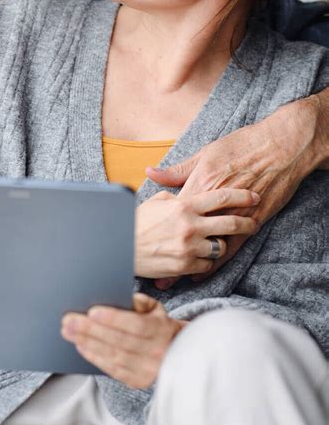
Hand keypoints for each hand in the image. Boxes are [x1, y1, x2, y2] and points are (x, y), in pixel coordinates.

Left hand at [61, 293, 184, 388]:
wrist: (175, 352)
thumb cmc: (157, 324)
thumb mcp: (154, 307)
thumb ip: (138, 302)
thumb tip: (118, 298)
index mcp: (162, 329)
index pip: (136, 325)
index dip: (114, 319)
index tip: (92, 311)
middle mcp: (156, 352)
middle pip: (120, 341)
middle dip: (91, 330)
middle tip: (68, 320)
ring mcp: (147, 370)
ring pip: (113, 356)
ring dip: (88, 343)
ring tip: (69, 332)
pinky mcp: (137, 381)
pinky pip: (112, 370)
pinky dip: (94, 357)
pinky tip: (80, 346)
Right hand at [135, 188, 258, 277]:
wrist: (120, 247)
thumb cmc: (137, 222)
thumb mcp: (156, 200)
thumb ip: (177, 195)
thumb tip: (188, 192)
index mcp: (185, 205)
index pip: (222, 197)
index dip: (243, 196)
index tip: (255, 196)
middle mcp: (191, 225)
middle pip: (231, 223)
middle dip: (248, 222)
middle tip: (254, 222)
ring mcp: (189, 247)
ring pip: (222, 246)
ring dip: (223, 244)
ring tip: (222, 242)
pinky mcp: (185, 265)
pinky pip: (208, 264)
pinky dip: (207, 261)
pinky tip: (202, 256)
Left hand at [147, 94, 327, 288]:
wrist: (281, 147)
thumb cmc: (242, 145)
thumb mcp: (205, 153)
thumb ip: (178, 170)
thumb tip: (151, 172)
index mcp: (200, 184)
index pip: (174, 213)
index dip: (158, 231)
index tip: (143, 244)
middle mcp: (214, 203)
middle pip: (188, 233)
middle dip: (170, 252)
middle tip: (154, 269)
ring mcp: (234, 214)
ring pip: (208, 245)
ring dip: (190, 263)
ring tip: (173, 278)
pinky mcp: (253, 220)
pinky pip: (232, 247)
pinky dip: (216, 261)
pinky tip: (203, 272)